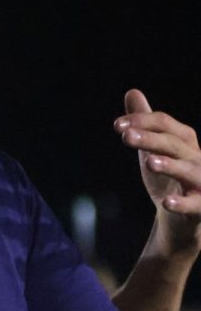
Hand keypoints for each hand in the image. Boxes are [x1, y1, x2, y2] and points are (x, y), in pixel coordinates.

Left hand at [115, 89, 200, 253]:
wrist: (182, 218)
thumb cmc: (168, 178)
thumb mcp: (153, 149)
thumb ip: (145, 124)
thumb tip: (132, 92)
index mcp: (185, 141)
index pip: (165, 124)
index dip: (143, 122)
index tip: (117, 126)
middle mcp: (196, 158)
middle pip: (174, 144)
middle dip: (150, 139)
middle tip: (126, 137)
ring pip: (187, 171)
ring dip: (170, 165)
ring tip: (149, 162)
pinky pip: (194, 205)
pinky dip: (182, 203)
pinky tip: (167, 202)